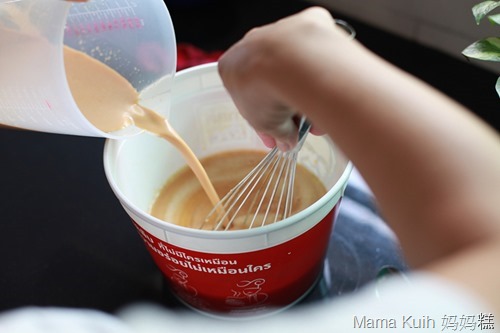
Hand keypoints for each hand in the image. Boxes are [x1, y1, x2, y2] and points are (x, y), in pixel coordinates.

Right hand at [218, 7, 349, 150]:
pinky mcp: (306, 26)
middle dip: (286, 109)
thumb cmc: (263, 90)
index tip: (276, 136)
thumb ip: (275, 132)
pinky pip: (314, 56)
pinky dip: (319, 75)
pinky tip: (327, 96)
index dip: (263, 122)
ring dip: (305, 96)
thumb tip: (287, 141)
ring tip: (318, 121)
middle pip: (270, 82)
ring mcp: (278, 33)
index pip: (246, 97)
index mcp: (231, 67)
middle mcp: (252, 45)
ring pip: (294, 70)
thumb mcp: (263, 123)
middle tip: (299, 131)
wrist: (289, 61)